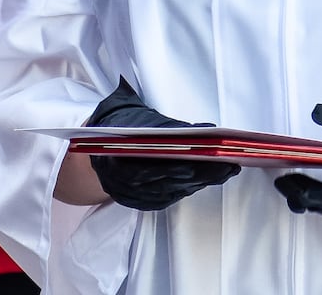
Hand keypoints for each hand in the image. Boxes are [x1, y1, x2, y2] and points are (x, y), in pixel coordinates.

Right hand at [86, 78, 240, 210]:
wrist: (90, 147)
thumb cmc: (118, 126)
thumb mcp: (136, 118)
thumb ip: (168, 127)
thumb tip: (204, 132)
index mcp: (123, 157)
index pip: (166, 161)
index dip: (193, 158)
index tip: (215, 151)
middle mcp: (128, 182)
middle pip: (175, 178)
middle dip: (206, 171)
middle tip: (231, 162)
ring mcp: (135, 195)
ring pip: (176, 190)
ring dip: (203, 181)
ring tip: (227, 169)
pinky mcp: (142, 202)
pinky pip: (170, 197)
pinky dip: (190, 188)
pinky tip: (208, 179)